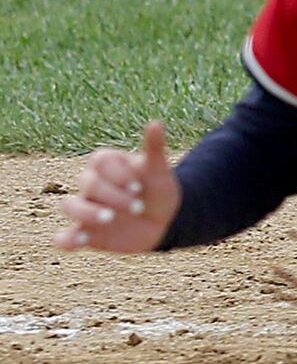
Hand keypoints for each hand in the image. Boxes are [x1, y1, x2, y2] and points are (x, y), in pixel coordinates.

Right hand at [54, 121, 180, 252]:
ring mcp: (86, 209)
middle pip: (88, 183)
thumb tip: (156, 122)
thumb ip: (155, 150)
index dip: (118, 174)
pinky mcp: (85, 234)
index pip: (101, 161)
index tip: (139, 186)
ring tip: (110, 219)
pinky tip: (80, 241)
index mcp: (108, 166)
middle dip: (112, 195)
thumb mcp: (160, 172)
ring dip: (87, 212)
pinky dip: (67, 240)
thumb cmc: (159, 192)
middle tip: (138, 206)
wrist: (164, 222)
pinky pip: (64, 237)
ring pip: (69, 205)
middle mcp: (92, 185)